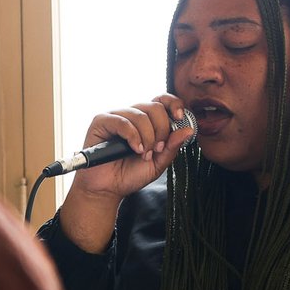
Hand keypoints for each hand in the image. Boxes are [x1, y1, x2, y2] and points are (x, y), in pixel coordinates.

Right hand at [56, 96, 195, 252]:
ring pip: (141, 115)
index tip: (179, 117)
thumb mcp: (158, 163)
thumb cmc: (129, 175)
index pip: (162, 100)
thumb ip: (172, 147)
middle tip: (157, 149)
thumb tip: (188, 130)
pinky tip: (134, 149)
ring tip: (143, 154)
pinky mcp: (101, 122)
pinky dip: (133, 136)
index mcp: (146, 121)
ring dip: (147, 138)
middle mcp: (132, 115)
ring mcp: (116, 117)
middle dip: (161, 130)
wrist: (108, 189)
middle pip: (155, 107)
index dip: (174, 104)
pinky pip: (123, 121)